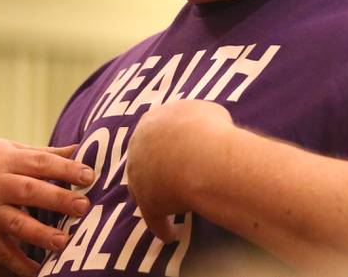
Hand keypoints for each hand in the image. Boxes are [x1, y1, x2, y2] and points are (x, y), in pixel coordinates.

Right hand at [0, 137, 93, 275]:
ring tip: (63, 242)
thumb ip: (44, 154)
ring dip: (40, 235)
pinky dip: (19, 263)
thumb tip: (80, 149)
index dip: (65, 168)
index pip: (40, 162)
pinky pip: (1, 251)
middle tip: (83, 207)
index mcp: (8, 160)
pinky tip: (38, 270)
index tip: (89, 174)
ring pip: (15, 224)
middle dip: (57, 199)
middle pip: (29, 191)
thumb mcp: (9, 148)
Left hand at [126, 100, 232, 242]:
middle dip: (155, 170)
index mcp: (150, 122)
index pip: (153, 135)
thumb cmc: (209, 130)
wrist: (203, 155)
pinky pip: (154, 219)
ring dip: (156, 198)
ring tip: (171, 209)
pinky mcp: (148, 203)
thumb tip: (204, 126)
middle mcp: (138, 148)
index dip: (165, 145)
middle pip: (143, 162)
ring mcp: (139, 177)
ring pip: (143, 190)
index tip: (176, 152)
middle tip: (171, 179)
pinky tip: (171, 235)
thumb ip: (198, 120)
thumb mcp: (208, 112)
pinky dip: (163, 226)